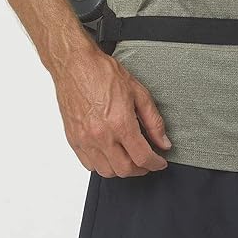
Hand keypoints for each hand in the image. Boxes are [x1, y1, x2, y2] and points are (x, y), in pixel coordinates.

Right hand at [51, 47, 172, 176]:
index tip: (160, 162)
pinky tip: (111, 154)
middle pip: (125, 170)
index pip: (142, 157)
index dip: (155, 163)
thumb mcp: (138, 92)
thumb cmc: (103, 73)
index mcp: (120, 123)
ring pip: (106, 172)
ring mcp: (85, 140)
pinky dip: (103, 165)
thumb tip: (163, 142)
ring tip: (130, 157)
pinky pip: (89, 165)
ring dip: (121, 169)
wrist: (76, 66)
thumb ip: (153, 120)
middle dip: (140, 169)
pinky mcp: (73, 140)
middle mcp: (101, 136)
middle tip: (148, 161)